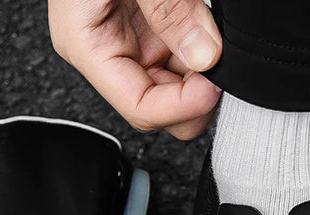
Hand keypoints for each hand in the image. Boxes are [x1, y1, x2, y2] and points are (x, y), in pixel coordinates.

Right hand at [48, 0, 222, 139]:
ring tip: (220, 46)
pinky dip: (202, 50)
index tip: (211, 90)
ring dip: (201, 73)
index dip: (178, 108)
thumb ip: (167, 10)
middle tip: (223, 72)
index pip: (137, 106)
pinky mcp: (148, 22)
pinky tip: (213, 38)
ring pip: (173, 82)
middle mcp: (107, 50)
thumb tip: (204, 54)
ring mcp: (129, 38)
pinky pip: (180, 52)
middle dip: (193, 97)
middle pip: (157, 104)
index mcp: (86, 46)